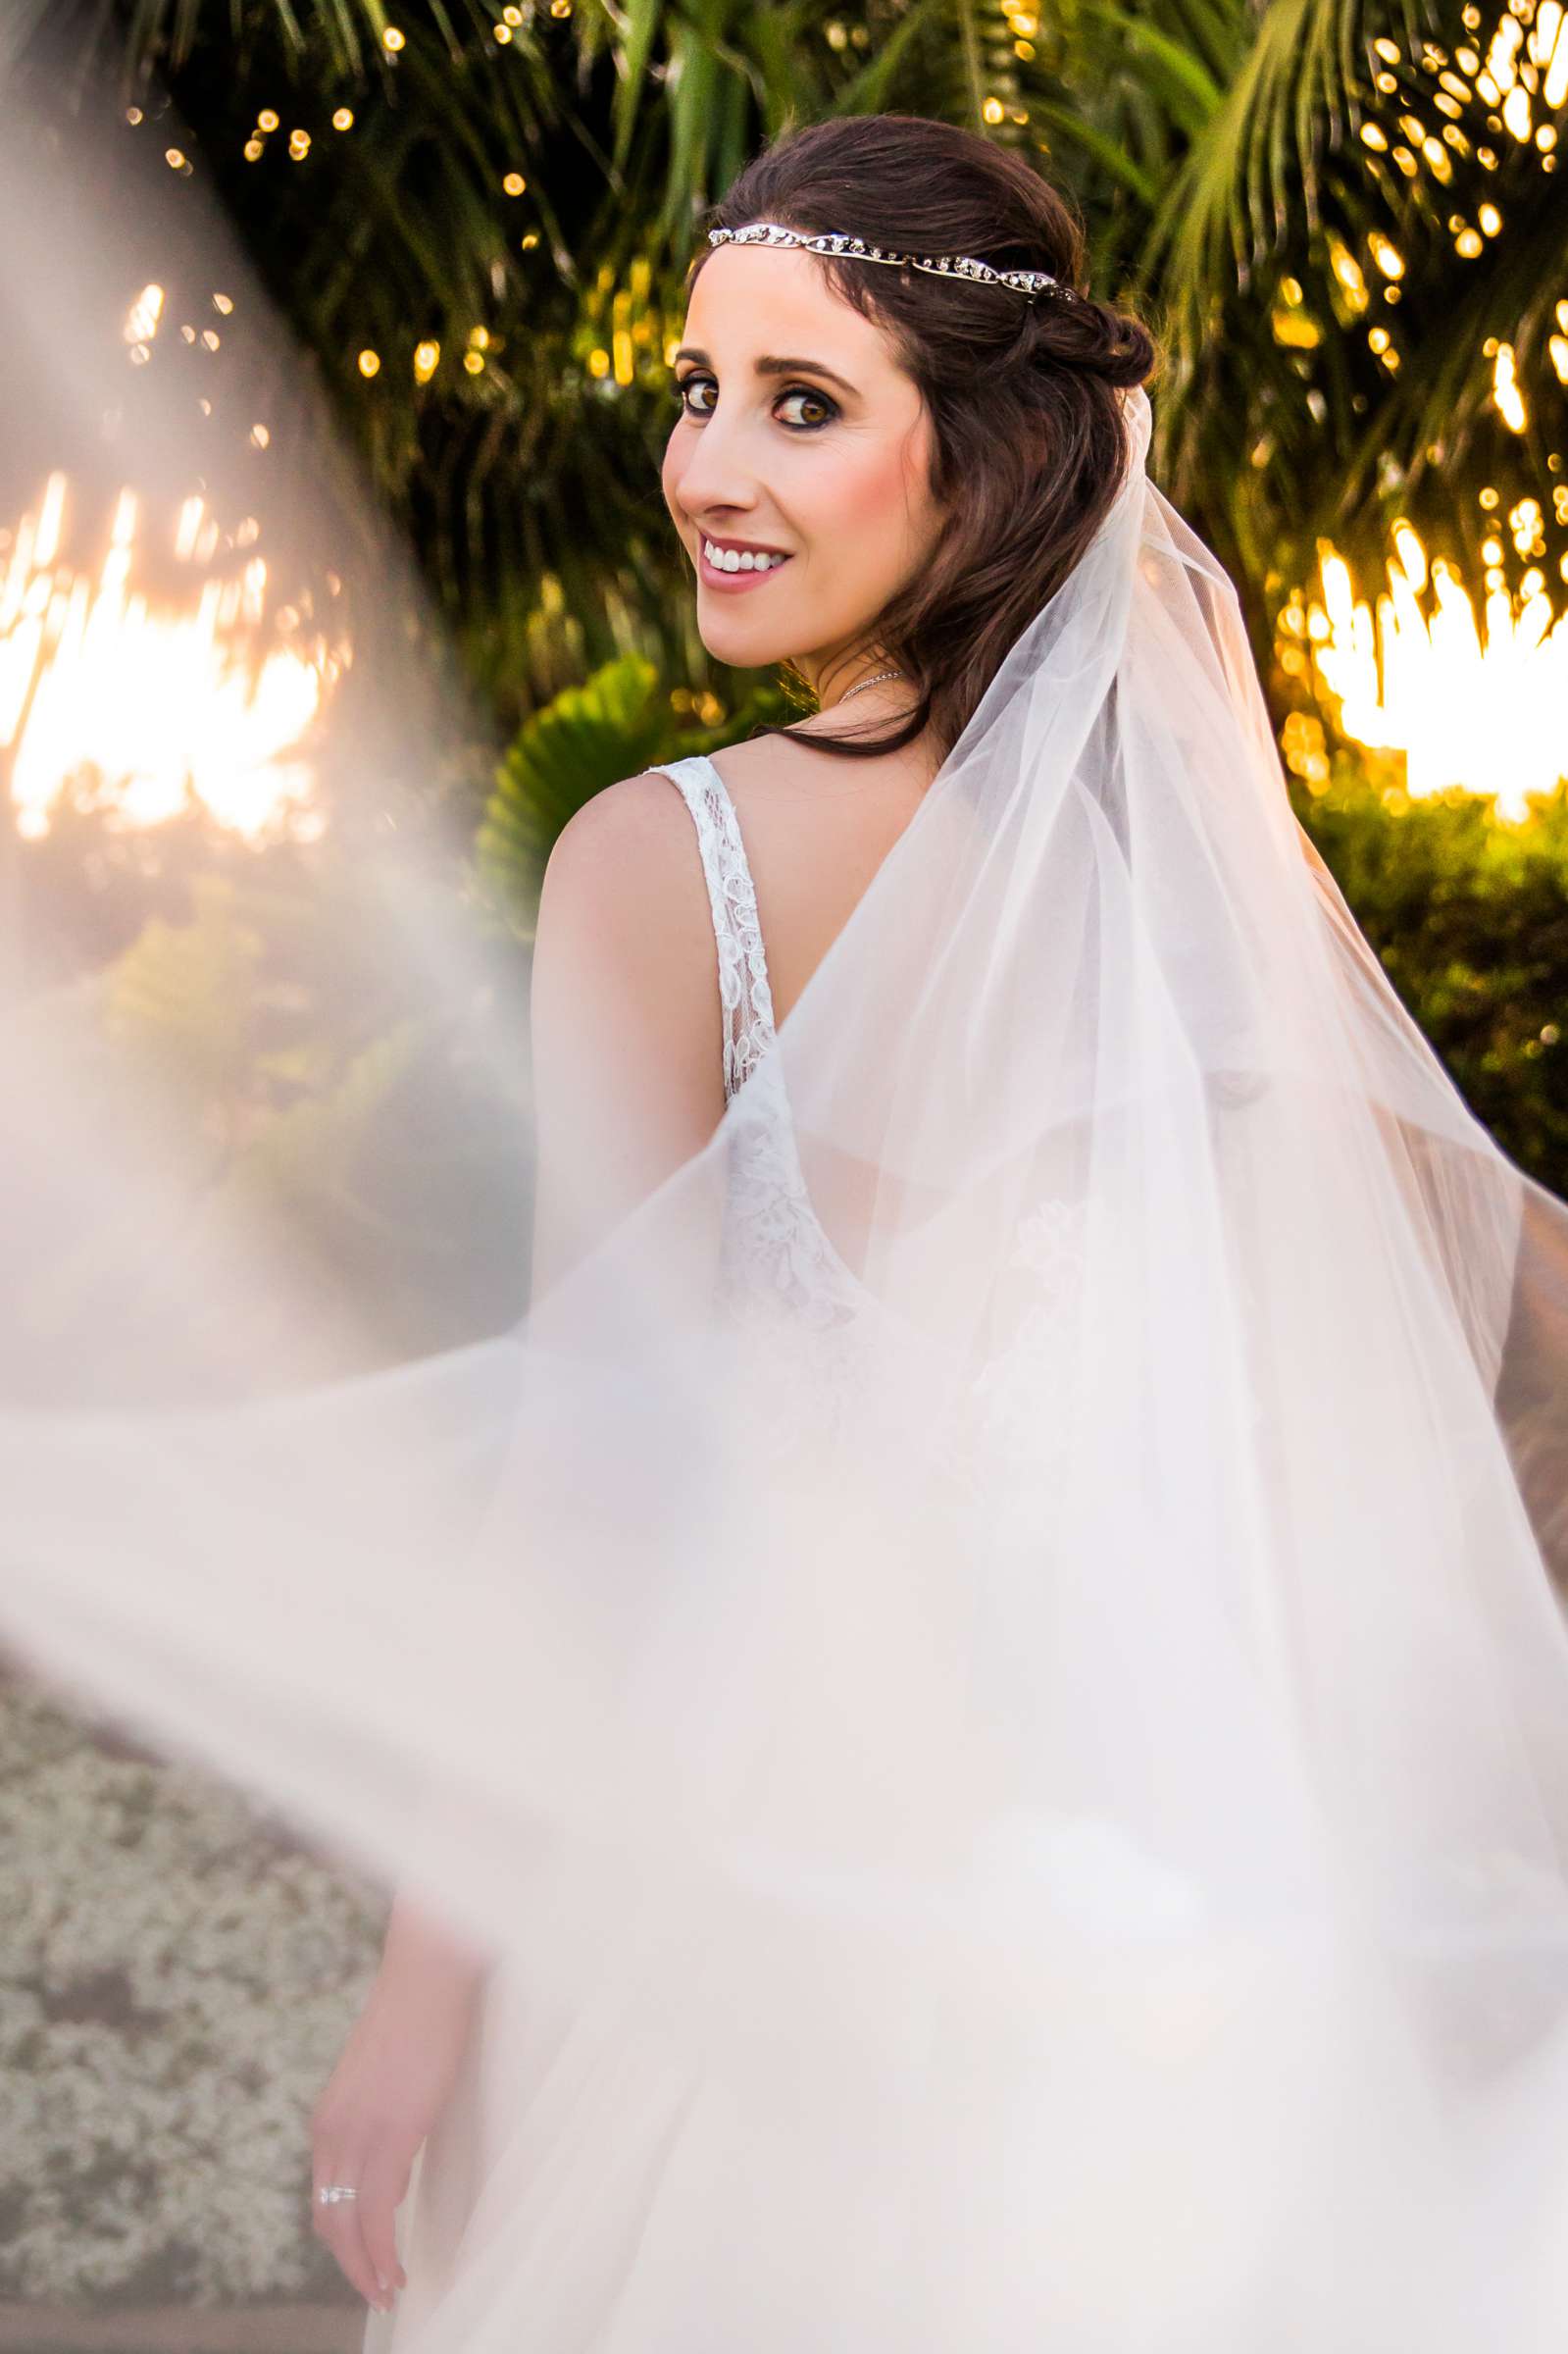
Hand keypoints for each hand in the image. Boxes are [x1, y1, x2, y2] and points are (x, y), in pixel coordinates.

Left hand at [310, 1957, 482, 2315]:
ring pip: (349, 2226)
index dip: (343, 2242)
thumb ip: (375, 2129)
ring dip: (368, 2268)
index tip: (366, 2266)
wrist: (426, 1977)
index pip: (324, 2201)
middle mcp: (332, 2133)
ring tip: (389, 2293)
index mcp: (328, 2121)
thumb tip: (387, 2182)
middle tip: (377, 2294)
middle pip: (328, 2222)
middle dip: (351, 2266)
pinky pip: (378, 2213)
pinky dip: (384, 2251)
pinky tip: (398, 2270)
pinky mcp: (391, 2134)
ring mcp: (358, 2135)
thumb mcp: (382, 2084)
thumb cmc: (415, 2020)